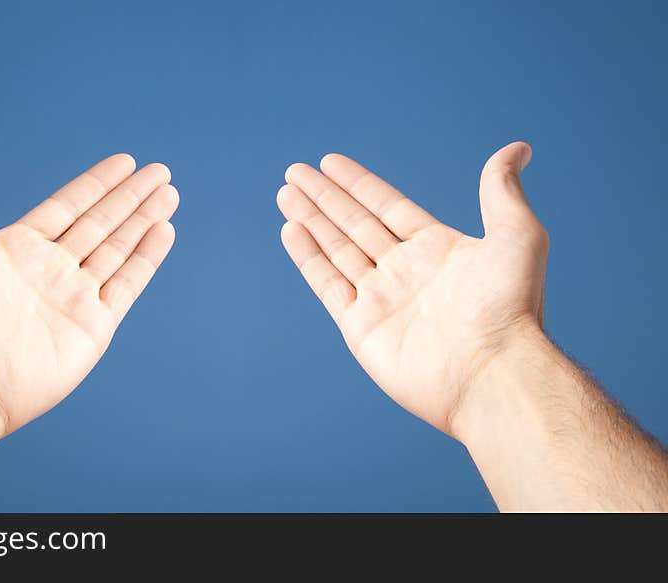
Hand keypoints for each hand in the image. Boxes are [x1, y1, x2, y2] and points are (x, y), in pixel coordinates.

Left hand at [0, 142, 177, 435]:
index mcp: (19, 249)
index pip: (68, 206)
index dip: (98, 183)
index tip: (126, 161)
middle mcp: (51, 271)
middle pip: (101, 224)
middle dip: (131, 197)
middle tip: (161, 172)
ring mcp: (75, 299)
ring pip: (119, 249)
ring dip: (145, 220)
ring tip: (170, 193)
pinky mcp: (95, 327)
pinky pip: (128, 284)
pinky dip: (147, 257)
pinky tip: (165, 231)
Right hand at [277, 142, 547, 434]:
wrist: (491, 372)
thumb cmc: (511, 307)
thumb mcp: (517, 235)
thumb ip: (501, 191)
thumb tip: (518, 148)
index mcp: (436, 249)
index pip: (386, 206)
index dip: (358, 183)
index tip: (330, 161)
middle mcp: (404, 271)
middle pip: (354, 224)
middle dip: (324, 196)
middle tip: (295, 171)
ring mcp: (380, 298)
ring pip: (336, 249)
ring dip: (310, 219)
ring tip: (286, 193)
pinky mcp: (360, 327)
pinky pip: (327, 284)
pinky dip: (308, 258)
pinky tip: (291, 230)